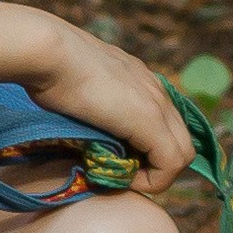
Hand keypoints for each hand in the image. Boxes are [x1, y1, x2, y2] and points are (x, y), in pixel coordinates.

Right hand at [15, 18, 193, 195]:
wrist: (49, 53)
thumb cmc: (51, 70)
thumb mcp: (81, 90)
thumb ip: (96, 106)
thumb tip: (87, 127)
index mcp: (142, 82)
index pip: (166, 126)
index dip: (149, 152)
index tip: (118, 160)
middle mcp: (157, 91)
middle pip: (182, 142)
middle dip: (158, 166)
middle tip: (124, 172)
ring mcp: (158, 104)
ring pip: (184, 154)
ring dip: (157, 174)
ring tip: (123, 175)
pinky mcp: (150, 120)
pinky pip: (172, 162)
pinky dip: (153, 179)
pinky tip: (123, 177)